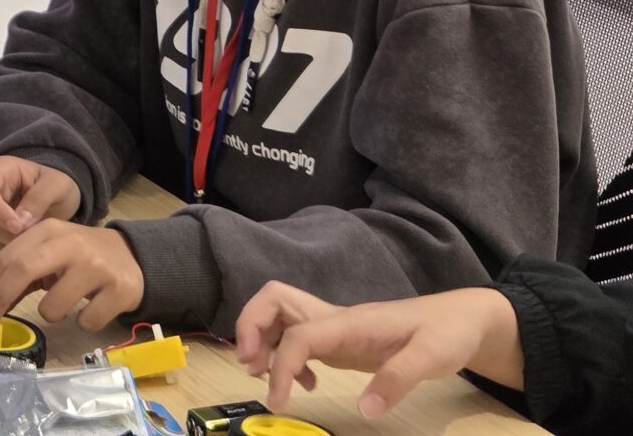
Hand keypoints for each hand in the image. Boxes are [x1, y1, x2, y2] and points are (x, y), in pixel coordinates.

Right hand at [0, 154, 82, 265]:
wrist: (55, 201)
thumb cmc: (56, 187)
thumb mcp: (57, 186)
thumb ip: (39, 198)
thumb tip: (21, 222)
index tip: (18, 227)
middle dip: (5, 233)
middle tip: (32, 241)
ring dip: (4, 247)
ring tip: (30, 248)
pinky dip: (0, 257)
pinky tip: (21, 255)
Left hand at [0, 219, 142, 331]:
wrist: (131, 256)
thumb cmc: (79, 258)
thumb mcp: (49, 257)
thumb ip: (20, 275)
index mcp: (48, 231)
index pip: (8, 258)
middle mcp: (70, 243)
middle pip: (22, 269)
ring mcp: (95, 265)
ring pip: (53, 307)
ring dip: (51, 314)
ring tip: (65, 303)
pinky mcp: (118, 289)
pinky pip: (86, 321)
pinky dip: (84, 322)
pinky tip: (93, 307)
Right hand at [234, 280, 523, 418]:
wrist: (464, 320)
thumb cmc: (448, 332)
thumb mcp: (432, 356)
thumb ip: (396, 380)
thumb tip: (363, 411)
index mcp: (350, 320)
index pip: (299, 333)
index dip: (280, 363)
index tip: (276, 399)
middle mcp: (335, 319)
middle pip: (273, 302)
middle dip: (250, 329)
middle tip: (251, 368)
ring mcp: (336, 328)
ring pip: (279, 317)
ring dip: (262, 341)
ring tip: (267, 378)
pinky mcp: (341, 340)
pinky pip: (296, 338)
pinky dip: (286, 357)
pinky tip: (305, 384)